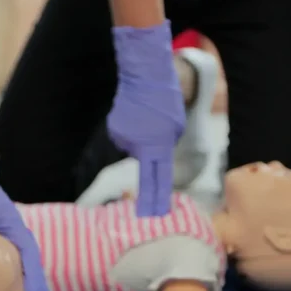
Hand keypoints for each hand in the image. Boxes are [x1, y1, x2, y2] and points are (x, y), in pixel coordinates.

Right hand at [107, 21, 186, 216]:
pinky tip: (135, 116)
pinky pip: (125, 138)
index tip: (155, 214)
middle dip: (147, 176)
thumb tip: (152, 155)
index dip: (156, 198)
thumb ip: (165, 145)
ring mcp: (124, 138)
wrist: (145, 76)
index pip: (158, 179)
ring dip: (141, 140)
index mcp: (158, 146)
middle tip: (148, 199)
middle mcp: (138, 146)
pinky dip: (130, 131)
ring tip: (147, 120)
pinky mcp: (114, 130)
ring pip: (134, 148)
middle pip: (144, 165)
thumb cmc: (167, 100)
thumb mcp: (176, 126)